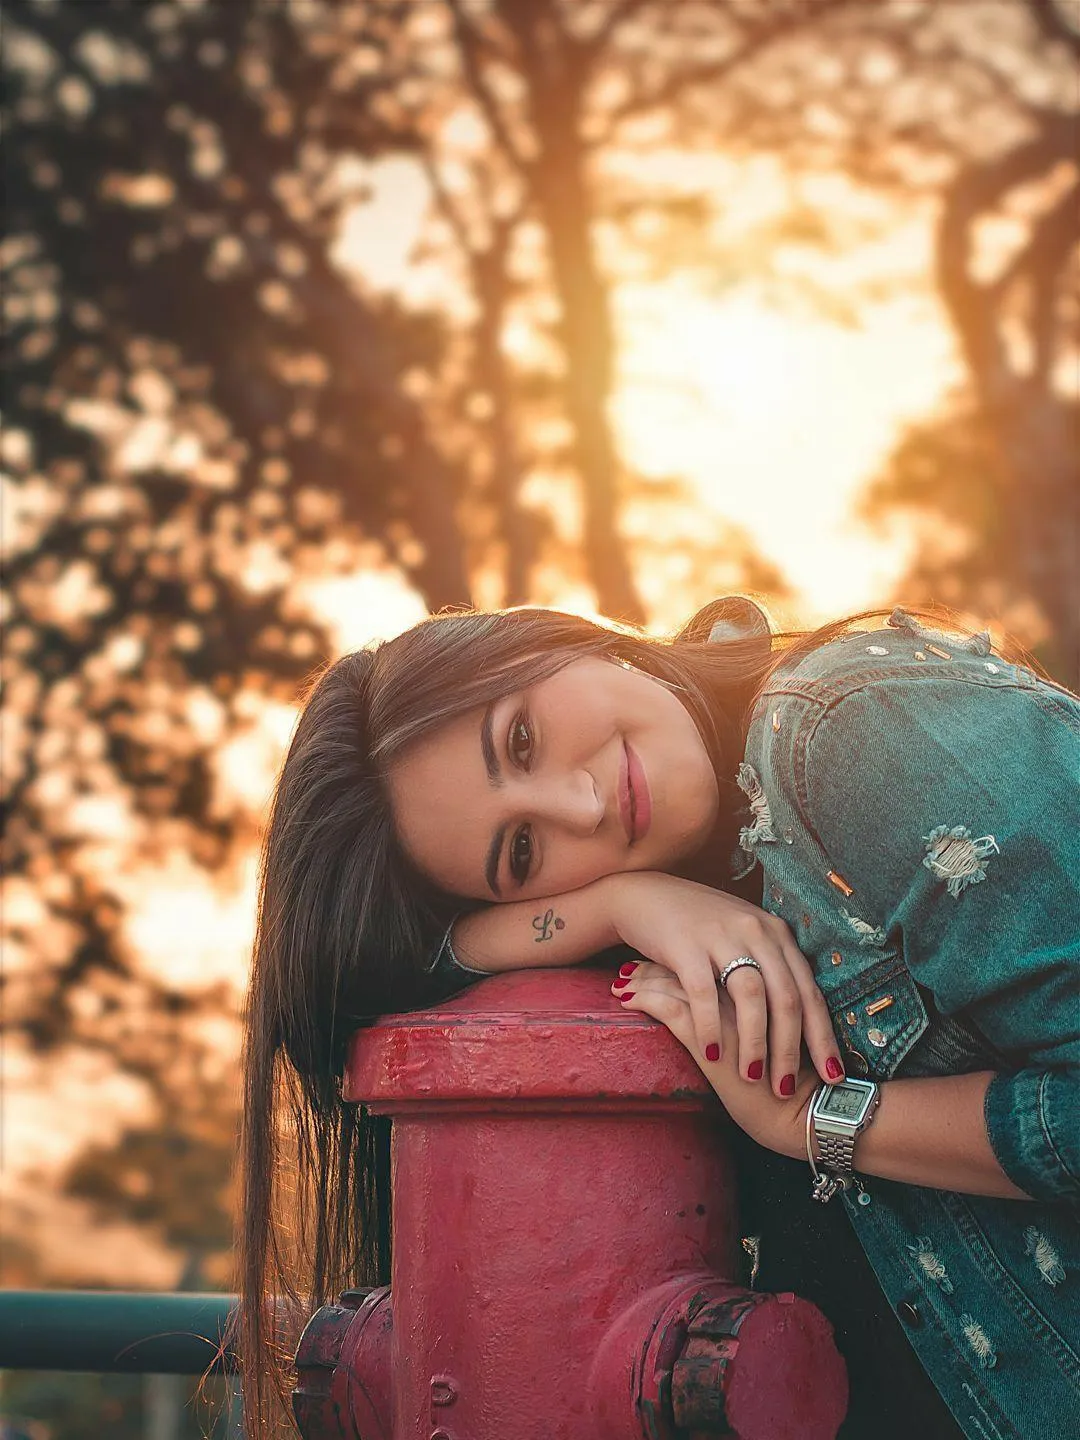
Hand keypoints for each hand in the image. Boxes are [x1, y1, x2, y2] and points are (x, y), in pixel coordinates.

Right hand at [604, 871, 843, 1098]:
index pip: (809, 991)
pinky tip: (712, 1053)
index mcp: (776, 934)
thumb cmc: (698, 926)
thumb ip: (770, 967)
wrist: (646, 896)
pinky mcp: (685, 944)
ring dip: (754, 1041)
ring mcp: (721, 935)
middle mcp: (755, 931)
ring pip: (750, 995)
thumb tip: (798, 1021)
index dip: (823, 1036)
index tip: (834, 1075)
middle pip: (786, 997)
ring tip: (752, 1076)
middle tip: (787, 1087)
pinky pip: (704, 992)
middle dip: (790, 1048)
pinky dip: (711, 1026)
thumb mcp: (744, 937)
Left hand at [612, 959, 819, 1153]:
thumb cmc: (799, 1085)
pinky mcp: (713, 1038)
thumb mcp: (781, 1040)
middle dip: (660, 963)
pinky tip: (626, 998)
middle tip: (633, 965)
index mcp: (765, 986)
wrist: (807, 1114)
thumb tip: (733, 1013)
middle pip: (694, 964)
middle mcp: (747, 990)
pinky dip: (645, 999)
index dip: (685, 960)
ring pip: (678, 981)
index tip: (662, 958)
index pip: (714, 960)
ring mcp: (728, 1012)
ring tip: (623, 980)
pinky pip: (670, 1007)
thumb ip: (761, 1019)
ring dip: (647, 978)